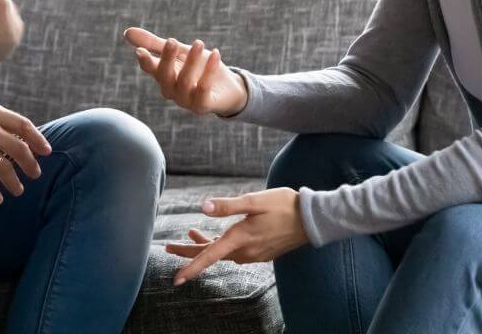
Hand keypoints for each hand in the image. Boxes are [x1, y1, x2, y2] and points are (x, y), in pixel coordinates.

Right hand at [123, 27, 248, 116]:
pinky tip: (216, 54)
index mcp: (163, 76)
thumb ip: (154, 44)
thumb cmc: (199, 67)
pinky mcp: (202, 106)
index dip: (145, 61)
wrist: (227, 87)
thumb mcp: (178, 52)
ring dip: (192, 61)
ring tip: (199, 42)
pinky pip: (203, 88)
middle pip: (164, 75)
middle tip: (172, 41)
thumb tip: (127, 32)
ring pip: (184, 81)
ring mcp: (185, 100)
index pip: (150, 69)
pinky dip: (209, 71)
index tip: (140, 51)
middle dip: (167, 58)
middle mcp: (171, 90)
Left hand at [165, 188, 308, 284]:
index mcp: (241, 238)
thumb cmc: (284, 205)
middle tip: (168, 247)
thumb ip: (228, 205)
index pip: (210, 256)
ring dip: (206, 244)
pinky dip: (221, 244)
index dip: (191, 266)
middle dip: (189, 251)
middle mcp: (246, 251)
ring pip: (223, 253)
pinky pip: (234, 252)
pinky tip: (218, 235)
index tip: (176, 280)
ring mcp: (254, 253)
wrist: (313, 219)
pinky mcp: (261, 251)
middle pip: (211, 255)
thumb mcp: (254, 201)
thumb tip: (203, 207)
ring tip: (191, 232)